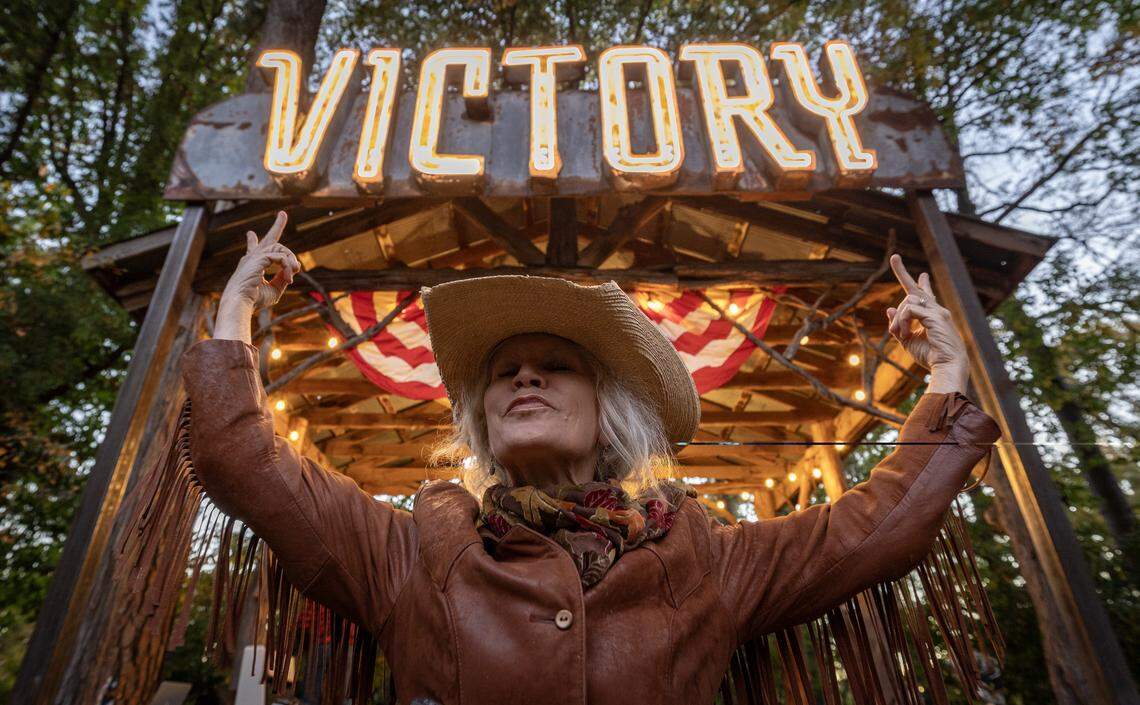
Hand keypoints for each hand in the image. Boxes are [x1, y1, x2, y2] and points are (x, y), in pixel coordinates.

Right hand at [214, 211, 300, 342]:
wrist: (240, 303)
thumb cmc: (254, 300)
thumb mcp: (274, 289)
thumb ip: (282, 277)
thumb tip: (292, 268)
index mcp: (252, 265)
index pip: (254, 249)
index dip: (253, 240)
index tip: (249, 233)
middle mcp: (251, 258)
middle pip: (268, 239)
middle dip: (277, 225)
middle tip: (282, 214)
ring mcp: (254, 256)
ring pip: (280, 248)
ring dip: (291, 260)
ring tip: (295, 271)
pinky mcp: (258, 258)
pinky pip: (280, 256)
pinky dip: (287, 265)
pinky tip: (289, 275)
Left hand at [885, 255, 968, 392]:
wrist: (946, 367)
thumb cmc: (931, 356)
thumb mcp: (909, 340)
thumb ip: (899, 325)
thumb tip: (889, 308)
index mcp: (932, 316)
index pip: (924, 294)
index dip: (918, 282)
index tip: (919, 272)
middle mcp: (937, 310)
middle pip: (916, 289)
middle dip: (903, 272)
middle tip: (895, 257)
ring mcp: (938, 312)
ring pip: (908, 301)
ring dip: (898, 317)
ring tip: (898, 332)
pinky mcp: (936, 316)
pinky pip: (910, 310)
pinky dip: (903, 321)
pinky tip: (904, 332)